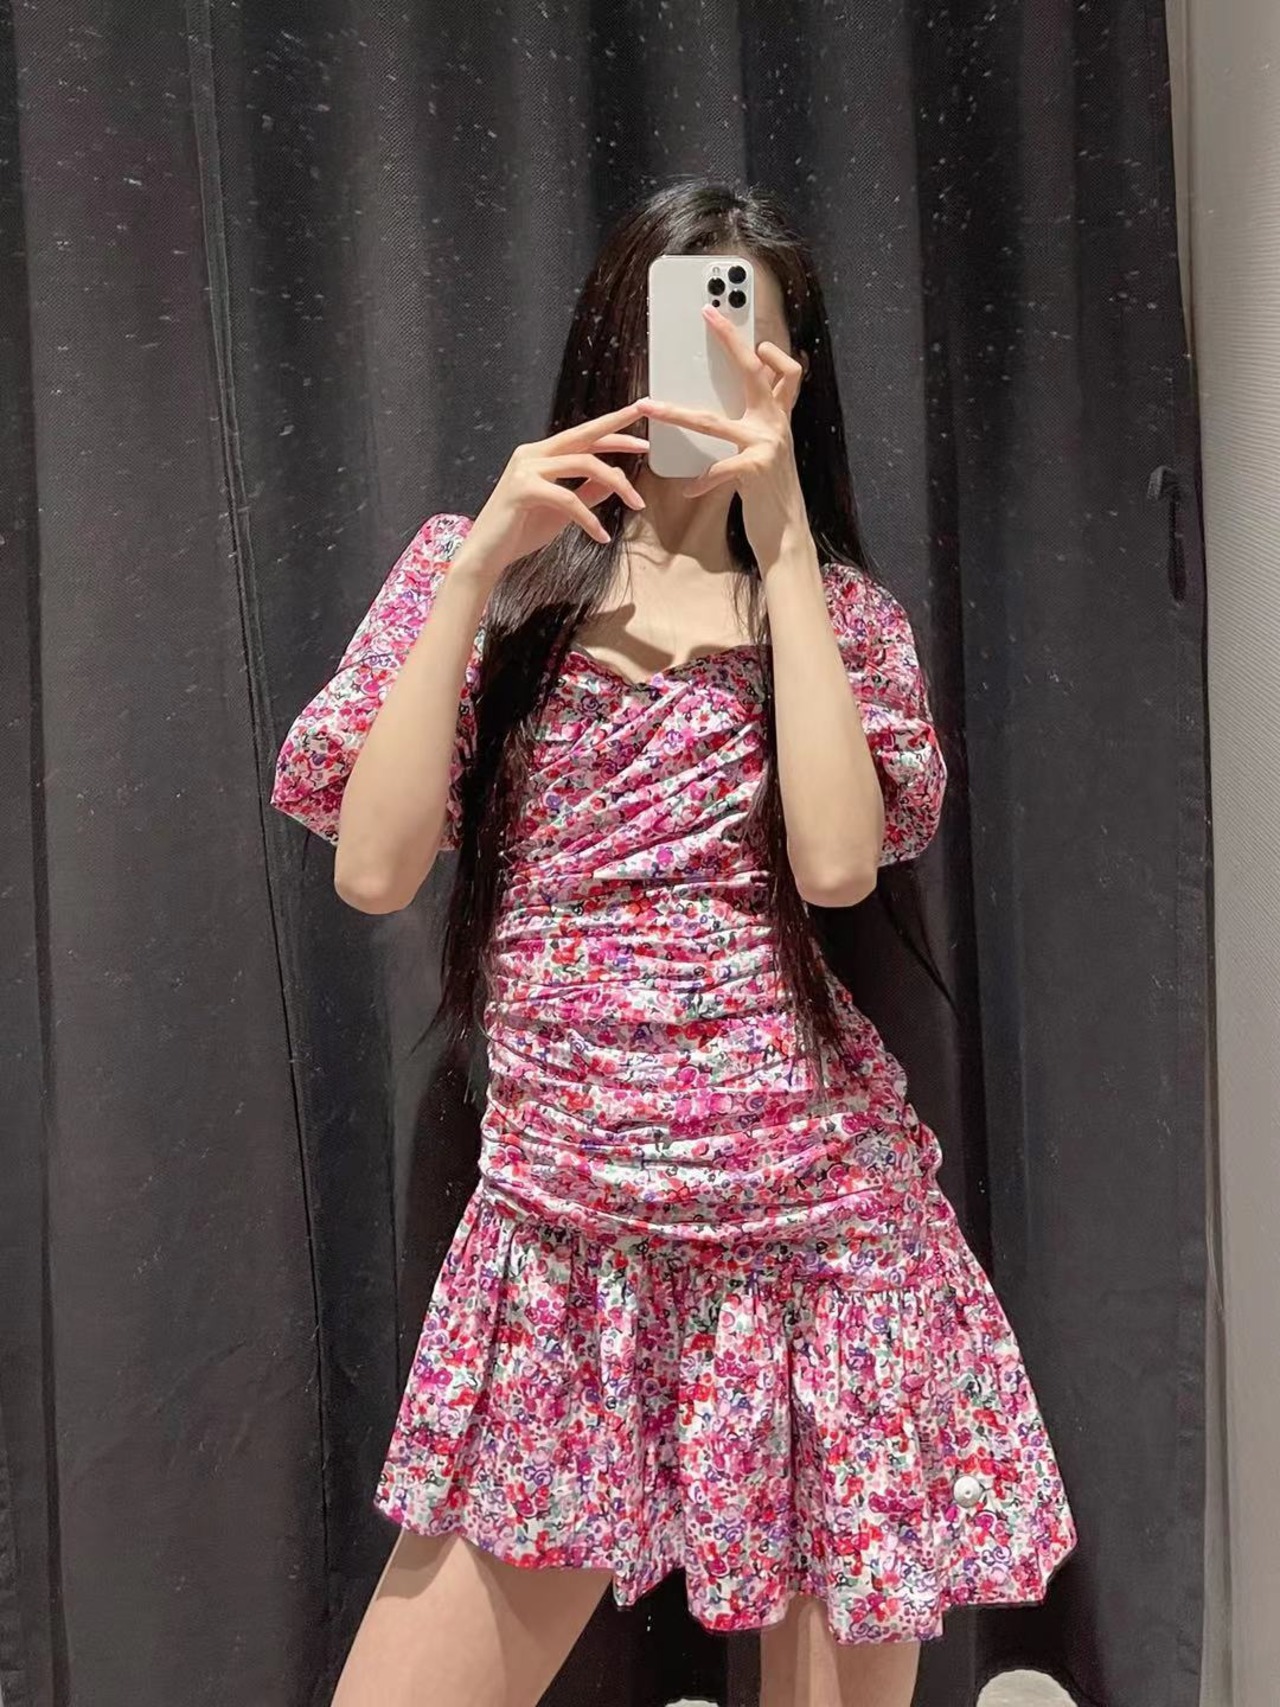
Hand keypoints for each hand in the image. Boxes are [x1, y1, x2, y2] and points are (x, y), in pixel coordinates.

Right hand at [458, 400, 649, 582]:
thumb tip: (615, 478)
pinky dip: (590, 518)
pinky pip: (568, 498)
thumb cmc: (520, 531)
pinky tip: (600, 536)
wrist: (486, 554)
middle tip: (647, 441)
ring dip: (618, 485)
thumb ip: (586, 492)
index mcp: (541, 455)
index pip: (583, 436)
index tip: (642, 433)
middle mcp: (532, 454)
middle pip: (585, 436)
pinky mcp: (522, 489)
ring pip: (584, 464)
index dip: (613, 430)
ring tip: (637, 504)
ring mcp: (526, 469)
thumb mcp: (563, 510)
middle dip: (619, 433)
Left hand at [641, 306, 809, 565]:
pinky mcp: (756, 470)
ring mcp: (767, 445)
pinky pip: (719, 469)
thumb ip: (754, 430)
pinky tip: (688, 488)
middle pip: (752, 372)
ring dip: (675, 413)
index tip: (756, 334)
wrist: (787, 537)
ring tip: (649, 407)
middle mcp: (775, 426)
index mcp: (777, 420)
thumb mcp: (766, 456)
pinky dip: (701, 480)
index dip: (773, 349)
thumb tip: (730, 411)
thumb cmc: (769, 497)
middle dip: (730, 340)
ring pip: (712, 421)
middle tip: (709, 314)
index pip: (785, 372)